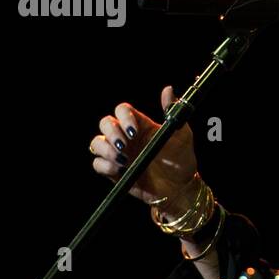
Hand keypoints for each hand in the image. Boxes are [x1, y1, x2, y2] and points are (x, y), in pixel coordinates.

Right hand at [89, 85, 197, 206]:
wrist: (179, 188)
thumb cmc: (182, 160)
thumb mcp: (182, 135)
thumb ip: (173, 112)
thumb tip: (168, 89)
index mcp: (140, 125)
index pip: (122, 110)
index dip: (124, 117)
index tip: (134, 130)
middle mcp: (126, 137)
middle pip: (105, 124)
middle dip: (112, 132)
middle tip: (125, 144)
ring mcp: (118, 154)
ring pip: (96, 143)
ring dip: (105, 149)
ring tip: (123, 159)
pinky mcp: (113, 171)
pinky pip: (97, 164)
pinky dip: (104, 165)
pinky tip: (120, 170)